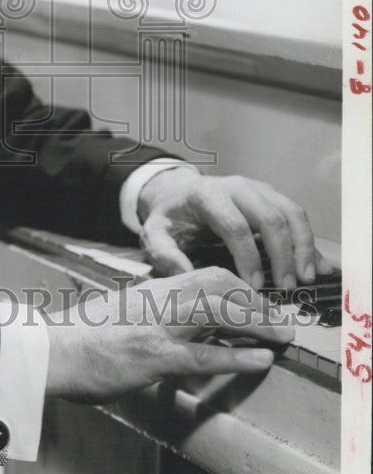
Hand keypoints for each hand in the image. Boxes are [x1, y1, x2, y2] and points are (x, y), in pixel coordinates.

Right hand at [45, 267, 292, 401]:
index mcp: (153, 288)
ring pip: (217, 311)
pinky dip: (238, 356)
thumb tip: (176, 318)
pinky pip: (203, 352)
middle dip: (256, 300)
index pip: (206, 273)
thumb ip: (151, 309)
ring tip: (282, 336)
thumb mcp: (123, 310)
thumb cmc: (84, 336)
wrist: (52, 350)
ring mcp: (157, 325)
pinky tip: (260, 359)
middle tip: (280, 320)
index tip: (259, 302)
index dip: (240, 286)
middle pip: (219, 284)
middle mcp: (158, 300)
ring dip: (257, 323)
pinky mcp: (153, 355)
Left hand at [137, 168, 333, 289]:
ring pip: (291, 212)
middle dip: (283, 253)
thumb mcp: (154, 232)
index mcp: (207, 195)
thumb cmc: (169, 215)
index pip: (235, 225)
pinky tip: (319, 266)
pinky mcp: (270, 195)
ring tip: (305, 278)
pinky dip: (310, 241)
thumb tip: (186, 276)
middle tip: (287, 287)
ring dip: (303, 246)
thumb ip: (164, 253)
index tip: (256, 287)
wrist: (177, 190)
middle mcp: (237, 187)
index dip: (249, 257)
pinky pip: (296, 215)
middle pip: (270, 216)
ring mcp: (257, 188)